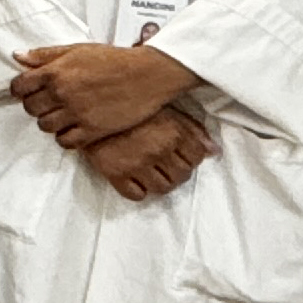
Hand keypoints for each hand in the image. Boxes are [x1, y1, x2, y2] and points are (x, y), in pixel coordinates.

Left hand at [11, 41, 195, 149]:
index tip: (28, 91)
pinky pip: (65, 142)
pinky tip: (74, 127)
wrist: (148, 74)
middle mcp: (62, 93)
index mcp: (55, 72)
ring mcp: (76, 113)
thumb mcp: (77, 50)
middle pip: (30, 108)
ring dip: (50, 121)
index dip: (21, 90)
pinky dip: (66, 137)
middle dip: (36, 105)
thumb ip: (45, 55)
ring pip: (45, 126)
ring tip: (63, 114)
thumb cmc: (113, 60)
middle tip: (49, 102)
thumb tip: (17, 56)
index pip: (20, 87)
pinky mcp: (92, 130)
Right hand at [88, 108, 214, 200]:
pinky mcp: (116, 174)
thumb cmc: (130, 107)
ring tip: (154, 172)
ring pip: (163, 188)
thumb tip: (214, 151)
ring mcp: (137, 164)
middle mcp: (158, 150)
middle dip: (179, 171)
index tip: (182, 154)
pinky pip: (136, 195)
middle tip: (167, 164)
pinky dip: (140, 190)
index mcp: (172, 132)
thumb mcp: (165, 110)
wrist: (88, 107)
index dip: (192, 157)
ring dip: (162, 182)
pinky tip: (137, 179)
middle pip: (182, 176)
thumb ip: (192, 130)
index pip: (197, 158)